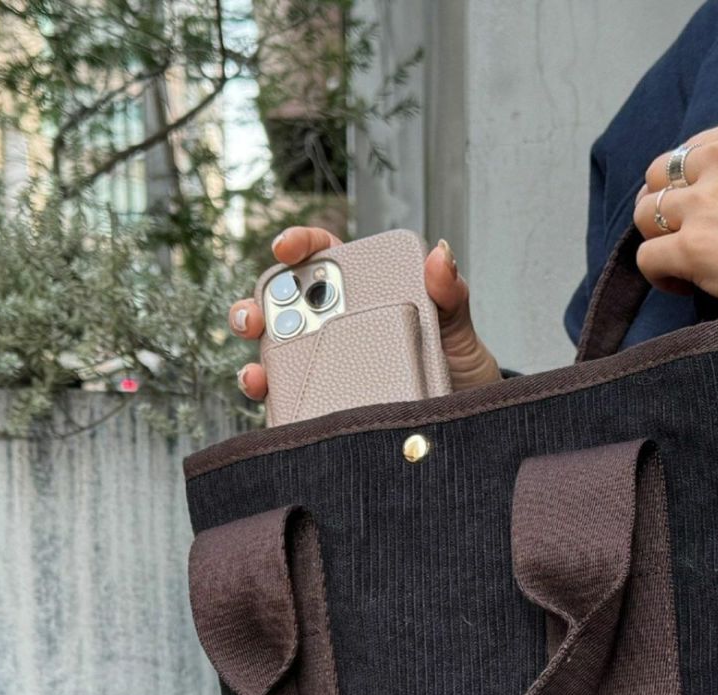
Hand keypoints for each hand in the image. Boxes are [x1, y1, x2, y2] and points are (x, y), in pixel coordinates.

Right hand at [227, 227, 500, 398]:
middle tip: (252, 319)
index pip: (322, 257)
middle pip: (281, 310)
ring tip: (256, 375)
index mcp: (362, 294)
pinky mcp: (321, 410)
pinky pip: (290, 406)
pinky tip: (273, 406)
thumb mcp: (457, 332)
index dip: (298, 245)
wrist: (465, 426)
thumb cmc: (458, 370)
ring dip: (254, 364)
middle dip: (254, 309)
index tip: (284, 248)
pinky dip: (274, 405)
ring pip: (274, 361)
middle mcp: (334, 329)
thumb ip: (448, 295)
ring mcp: (323, 371)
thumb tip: (441, 255)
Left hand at [633, 110, 717, 327]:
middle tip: (688, 235)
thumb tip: (717, 199)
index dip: (692, 183)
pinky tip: (686, 284)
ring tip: (687, 263)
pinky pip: (647, 256)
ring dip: (659, 239)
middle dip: (667, 205)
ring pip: (646, 214)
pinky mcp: (694, 245)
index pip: (694, 149)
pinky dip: (660, 275)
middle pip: (660, 175)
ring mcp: (707, 200)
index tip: (710, 210)